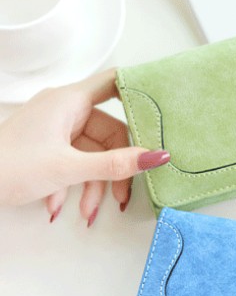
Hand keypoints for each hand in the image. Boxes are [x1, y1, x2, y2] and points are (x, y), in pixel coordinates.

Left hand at [0, 68, 169, 224]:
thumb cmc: (8, 167)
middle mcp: (64, 111)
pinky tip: (62, 206)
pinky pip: (75, 162)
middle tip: (121, 196)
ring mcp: (55, 130)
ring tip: (88, 212)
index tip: (160, 110)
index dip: (138, 92)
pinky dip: (74, 185)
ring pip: (92, 154)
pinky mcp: (47, 147)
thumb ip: (116, 164)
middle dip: (114, 169)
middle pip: (109, 133)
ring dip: (94, 186)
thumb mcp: (69, 168)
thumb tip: (156, 157)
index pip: (112, 83)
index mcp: (68, 102)